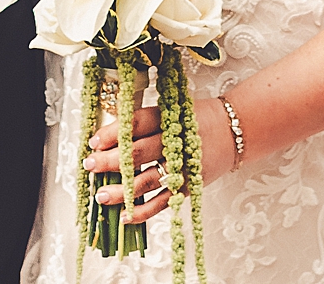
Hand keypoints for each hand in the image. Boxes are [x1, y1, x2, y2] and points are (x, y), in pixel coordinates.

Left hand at [84, 96, 235, 224]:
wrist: (234, 130)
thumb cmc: (195, 117)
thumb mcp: (172, 107)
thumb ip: (145, 121)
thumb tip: (110, 136)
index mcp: (168, 117)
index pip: (136, 124)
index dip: (112, 133)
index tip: (92, 141)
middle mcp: (174, 142)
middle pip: (138, 153)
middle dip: (110, 161)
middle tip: (89, 165)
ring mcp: (182, 167)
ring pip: (147, 181)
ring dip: (121, 190)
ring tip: (100, 195)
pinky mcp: (189, 187)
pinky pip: (163, 202)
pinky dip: (143, 211)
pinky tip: (124, 216)